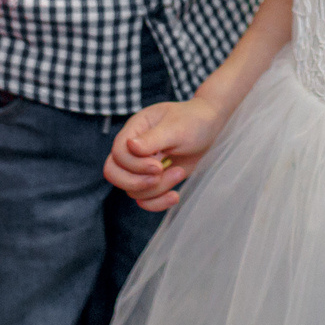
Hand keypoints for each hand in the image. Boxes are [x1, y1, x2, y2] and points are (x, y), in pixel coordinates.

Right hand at [104, 99, 222, 211]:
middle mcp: (133, 149)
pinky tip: (175, 196)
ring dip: (157, 189)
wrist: (210, 129)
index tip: (159, 165)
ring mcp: (142, 167)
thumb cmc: (193, 121)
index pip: (118, 154)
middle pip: (114, 174)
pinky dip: (158, 203)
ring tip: (179, 173)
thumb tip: (130, 145)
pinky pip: (145, 199)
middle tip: (160, 174)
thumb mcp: (176, 128)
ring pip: (133, 190)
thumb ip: (152, 138)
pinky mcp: (154, 180)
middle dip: (136, 182)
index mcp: (134, 130)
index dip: (135, 165)